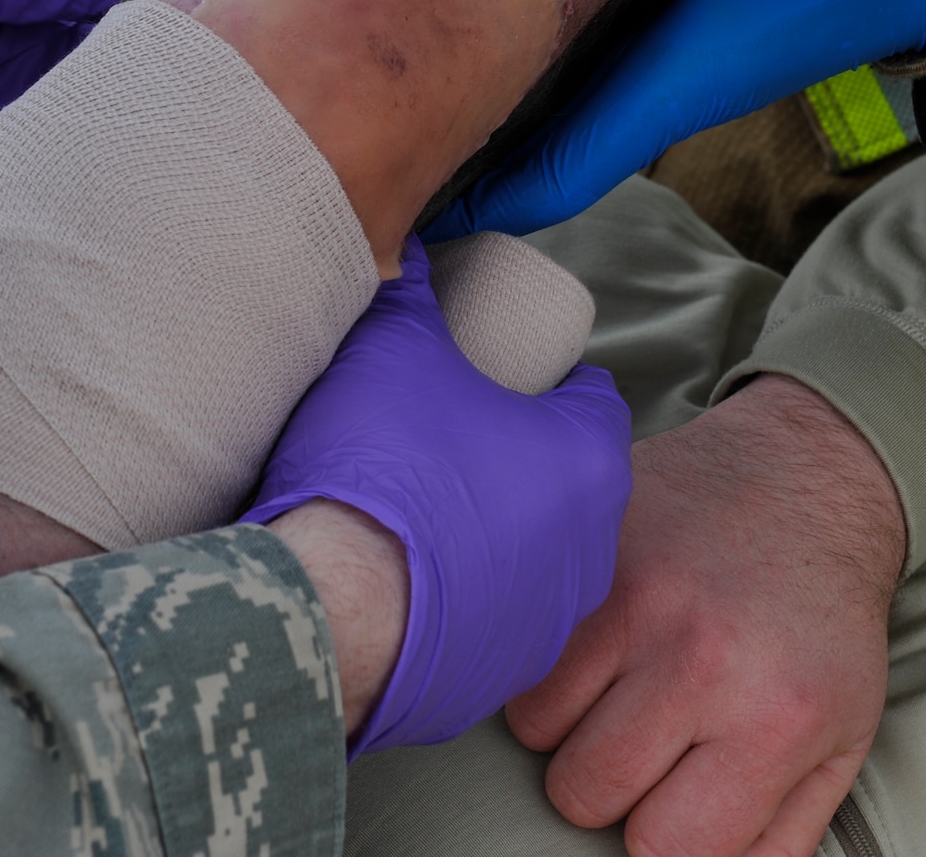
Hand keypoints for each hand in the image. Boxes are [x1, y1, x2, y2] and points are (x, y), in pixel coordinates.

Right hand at [243, 238, 632, 753]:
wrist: (331, 608)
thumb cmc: (381, 470)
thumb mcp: (392, 348)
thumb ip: (411, 292)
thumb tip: (410, 251)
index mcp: (587, 461)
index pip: (593, 397)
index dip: (547, 378)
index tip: (498, 374)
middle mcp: (591, 549)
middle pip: (567, 483)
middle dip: (520, 459)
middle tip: (454, 438)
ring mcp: (548, 622)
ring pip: (534, 558)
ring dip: (495, 534)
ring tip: (422, 511)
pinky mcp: (497, 675)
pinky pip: (489, 622)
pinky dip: (461, 599)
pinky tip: (406, 579)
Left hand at [432, 0, 925, 237]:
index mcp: (666, 87)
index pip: (550, 175)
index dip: (474, 201)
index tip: (394, 209)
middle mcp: (652, 84)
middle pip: (530, 148)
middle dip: (454, 152)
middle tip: (359, 135)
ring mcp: (660, 56)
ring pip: (550, 102)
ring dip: (485, 98)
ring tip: (394, 73)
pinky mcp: (671, 18)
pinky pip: (577, 55)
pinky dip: (527, 48)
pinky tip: (483, 6)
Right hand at [507, 377, 903, 856]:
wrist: (803, 477)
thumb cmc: (820, 622)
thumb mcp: (842, 738)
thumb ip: (780, 832)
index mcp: (775, 717)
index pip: (664, 846)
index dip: (661, 836)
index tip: (673, 804)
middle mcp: (699, 657)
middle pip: (583, 791)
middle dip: (608, 785)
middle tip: (644, 741)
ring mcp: (630, 597)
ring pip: (535, 728)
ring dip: (567, 726)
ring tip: (616, 688)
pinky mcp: (585, 549)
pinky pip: (518, 654)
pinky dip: (540, 666)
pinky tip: (587, 647)